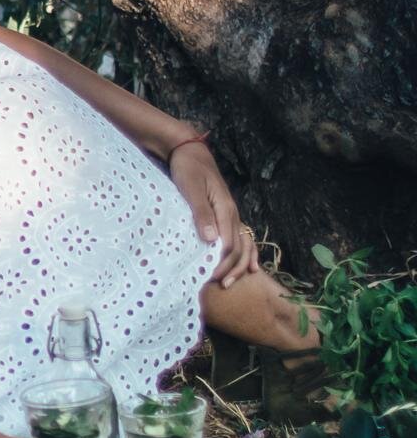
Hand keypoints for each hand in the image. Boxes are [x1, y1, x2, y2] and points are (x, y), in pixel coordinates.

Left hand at [169, 142, 258, 287]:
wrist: (190, 152)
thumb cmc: (188, 169)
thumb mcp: (191, 188)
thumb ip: (201, 213)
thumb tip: (211, 240)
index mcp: (225, 209)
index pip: (228, 245)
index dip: (221, 263)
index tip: (209, 277)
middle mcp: (233, 214)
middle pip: (238, 248)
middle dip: (231, 269)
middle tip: (220, 285)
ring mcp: (232, 214)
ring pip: (243, 244)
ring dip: (239, 265)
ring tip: (230, 282)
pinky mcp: (226, 214)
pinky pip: (242, 237)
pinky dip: (246, 253)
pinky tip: (248, 267)